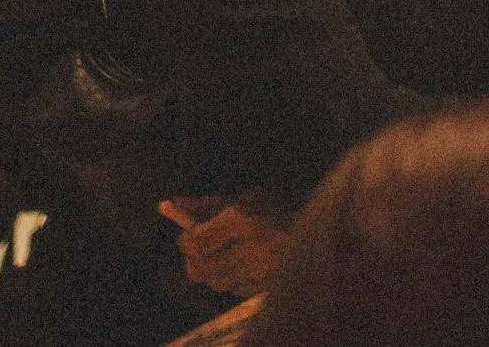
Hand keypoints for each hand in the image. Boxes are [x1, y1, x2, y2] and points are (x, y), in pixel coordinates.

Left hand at [158, 190, 290, 296]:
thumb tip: (173, 204)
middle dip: (193, 261)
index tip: (185, 236)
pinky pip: (235, 290)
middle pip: (201, 269)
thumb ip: (205, 204)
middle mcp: (249, 246)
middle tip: (196, 251)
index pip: (196, 242)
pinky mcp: (267, 284)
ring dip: (211, 271)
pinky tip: (239, 266)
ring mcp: (260, 269)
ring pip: (216, 282)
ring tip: (219, 257)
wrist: (315, 228)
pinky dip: (231, 280)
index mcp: (240, 218)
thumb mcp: (240, 198)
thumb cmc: (271, 209)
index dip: (185, 242)